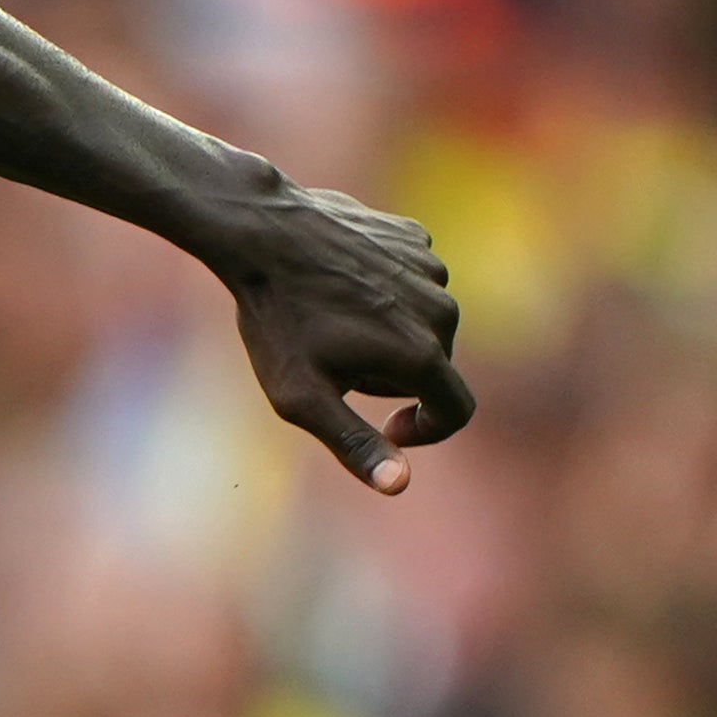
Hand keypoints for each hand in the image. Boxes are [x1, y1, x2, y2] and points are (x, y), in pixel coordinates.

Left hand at [213, 183, 472, 493]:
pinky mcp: (415, 238)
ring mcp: (431, 267)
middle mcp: (441, 309)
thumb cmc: (276, 319)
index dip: (427, 431)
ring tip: (330, 319)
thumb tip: (400, 485)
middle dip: (390, 376)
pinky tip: (337, 283)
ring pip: (421, 322)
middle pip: (433, 366)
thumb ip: (355, 444)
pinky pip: (410, 281)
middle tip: (330, 360)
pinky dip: (383, 291)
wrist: (259, 232)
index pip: (457, 411)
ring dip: (387, 332)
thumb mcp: (303, 398)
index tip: (388, 428)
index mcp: (423, 354)